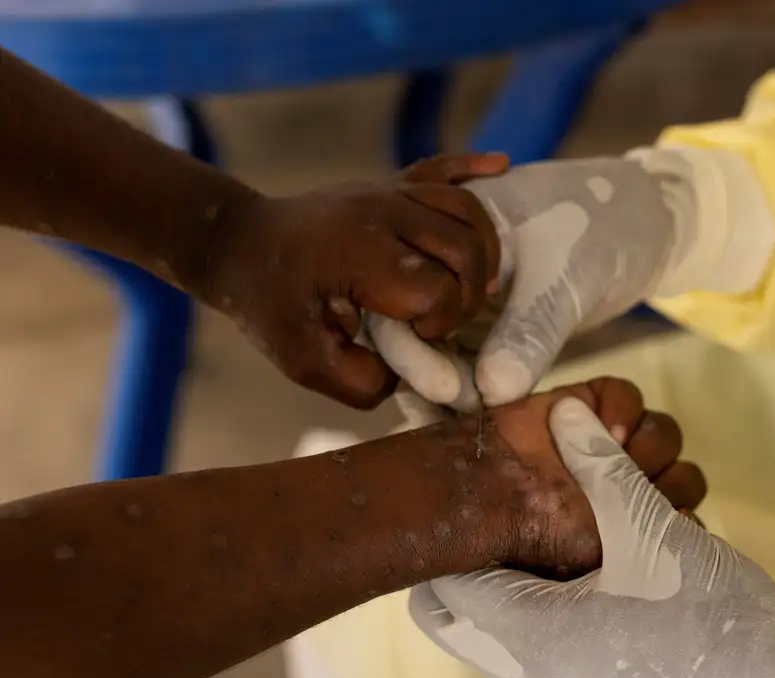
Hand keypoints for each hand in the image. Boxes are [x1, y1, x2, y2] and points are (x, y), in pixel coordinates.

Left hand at [187, 153, 507, 408]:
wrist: (239, 243)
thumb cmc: (271, 305)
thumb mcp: (303, 362)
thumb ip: (361, 382)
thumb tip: (411, 374)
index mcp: (361, 254)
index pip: (438, 289)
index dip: (441, 324)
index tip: (416, 338)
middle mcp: (381, 214)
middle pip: (466, 247)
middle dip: (470, 293)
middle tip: (447, 319)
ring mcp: (388, 193)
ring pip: (467, 210)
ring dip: (485, 250)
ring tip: (477, 284)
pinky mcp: (390, 184)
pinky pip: (441, 167)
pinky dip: (474, 167)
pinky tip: (502, 165)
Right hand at [372, 152, 700, 407]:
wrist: (641, 224)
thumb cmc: (600, 227)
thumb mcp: (564, 277)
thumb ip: (529, 331)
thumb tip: (491, 392)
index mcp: (438, 231)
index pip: (399, 294)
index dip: (413, 347)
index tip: (448, 390)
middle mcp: (437, 265)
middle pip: (406, 328)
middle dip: (426, 377)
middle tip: (462, 415)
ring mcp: (459, 298)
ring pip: (434, 353)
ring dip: (445, 392)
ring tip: (467, 430)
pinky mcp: (485, 326)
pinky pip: (465, 363)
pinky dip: (469, 391)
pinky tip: (480, 422)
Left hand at [411, 399, 774, 677]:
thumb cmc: (712, 622)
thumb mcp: (654, 531)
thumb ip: (603, 468)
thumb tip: (566, 414)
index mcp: (529, 632)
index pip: (440, 585)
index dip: (458, 532)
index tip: (487, 497)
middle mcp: (526, 672)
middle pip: (459, 611)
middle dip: (483, 557)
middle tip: (520, 518)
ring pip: (502, 628)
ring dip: (525, 578)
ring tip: (568, 540)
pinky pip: (540, 648)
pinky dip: (555, 607)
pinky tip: (602, 577)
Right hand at [477, 377, 705, 578]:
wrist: (487, 492)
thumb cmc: (543, 534)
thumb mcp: (603, 547)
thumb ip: (653, 531)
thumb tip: (690, 518)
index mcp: (633, 532)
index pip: (688, 520)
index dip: (680, 515)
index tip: (662, 520)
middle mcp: (627, 488)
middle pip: (684, 476)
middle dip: (666, 482)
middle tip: (631, 489)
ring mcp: (610, 445)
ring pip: (664, 433)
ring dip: (649, 444)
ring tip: (616, 454)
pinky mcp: (591, 404)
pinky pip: (628, 395)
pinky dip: (621, 407)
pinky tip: (603, 426)